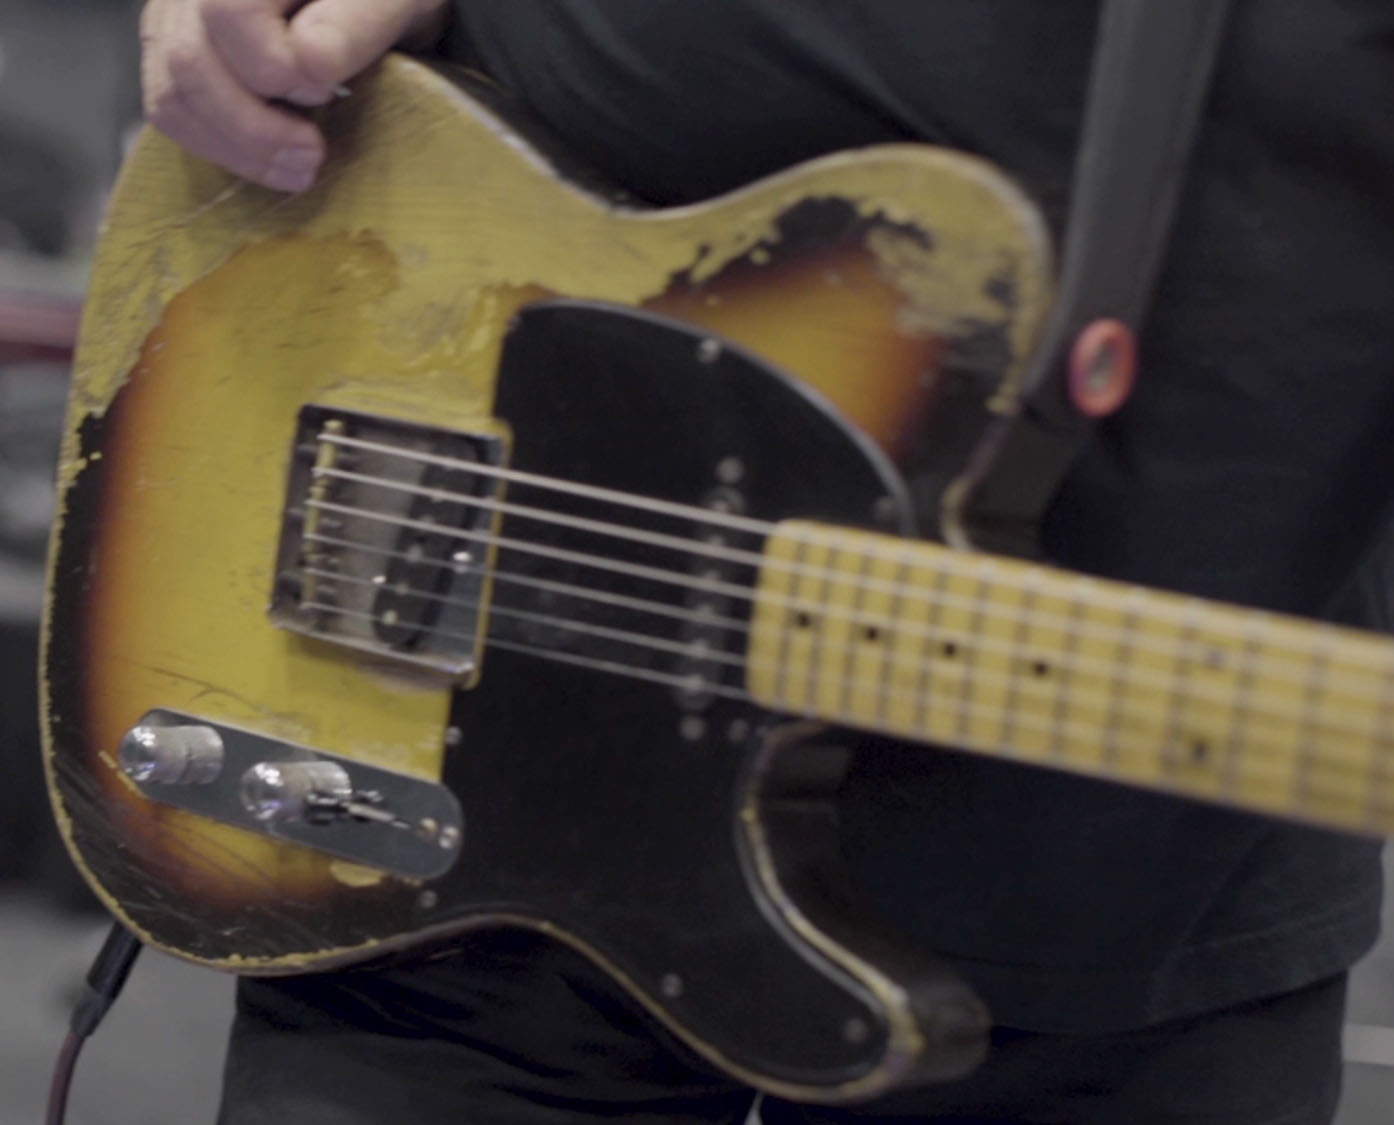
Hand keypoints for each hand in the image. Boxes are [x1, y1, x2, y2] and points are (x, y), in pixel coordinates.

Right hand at [140, 0, 449, 191]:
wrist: (360, 4)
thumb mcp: (390, 1)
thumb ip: (355, 22)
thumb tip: (312, 61)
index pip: (226, 12)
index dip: (275, 68)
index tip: (329, 91)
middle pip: (187, 61)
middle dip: (255, 127)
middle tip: (314, 155)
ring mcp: (172, 15)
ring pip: (172, 95)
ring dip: (239, 149)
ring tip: (300, 167)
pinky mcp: (169, 52)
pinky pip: (172, 112)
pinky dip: (223, 148)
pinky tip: (272, 160)